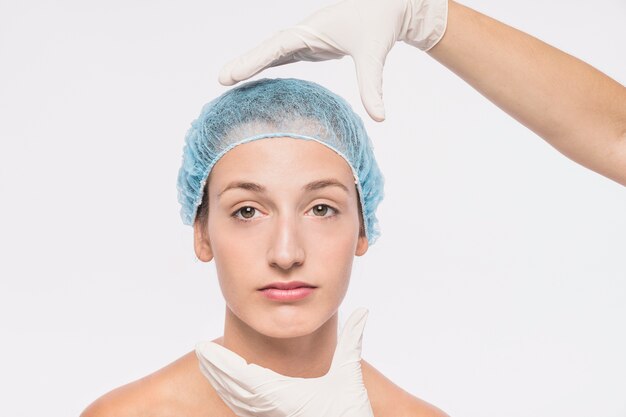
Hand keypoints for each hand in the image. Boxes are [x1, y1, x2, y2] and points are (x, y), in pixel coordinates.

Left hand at [195, 307, 373, 416]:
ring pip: (235, 401)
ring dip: (219, 382)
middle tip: (199, 351)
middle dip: (213, 369)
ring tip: (206, 364)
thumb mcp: (349, 373)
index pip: (242, 376)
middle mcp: (272, 408)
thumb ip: (352, 340)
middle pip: (231, 389)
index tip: (204, 348)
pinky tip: (226, 388)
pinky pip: (244, 410)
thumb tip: (363, 311)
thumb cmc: (349, 410)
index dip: (221, 362)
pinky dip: (231, 397)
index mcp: (284, 394)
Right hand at [218, 0, 447, 121]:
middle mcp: (304, 34)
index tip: (232, 74)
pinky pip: (284, 56)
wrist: (390, 5)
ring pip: (273, 53)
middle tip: (221, 79)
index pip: (276, 47)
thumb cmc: (380, 21)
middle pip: (267, 50)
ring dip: (253, 64)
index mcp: (311, 30)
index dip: (253, 61)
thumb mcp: (373, 54)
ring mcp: (306, 40)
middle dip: (245, 63)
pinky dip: (268, 65)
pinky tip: (258, 76)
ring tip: (230, 80)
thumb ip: (373, 86)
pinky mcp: (313, 46)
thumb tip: (379, 118)